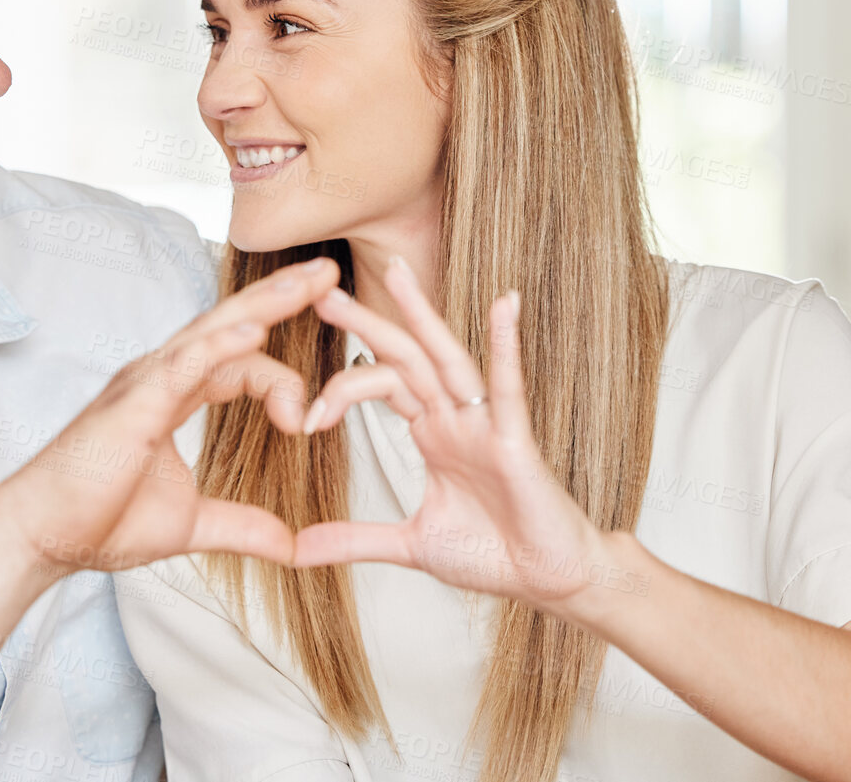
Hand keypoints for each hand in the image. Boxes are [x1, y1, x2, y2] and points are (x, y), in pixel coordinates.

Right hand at [1, 257, 341, 577]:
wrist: (43, 538)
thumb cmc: (98, 522)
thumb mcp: (191, 524)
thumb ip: (244, 526)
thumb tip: (293, 546)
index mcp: (172, 394)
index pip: (240, 361)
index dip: (281, 378)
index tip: (307, 423)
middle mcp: (159, 376)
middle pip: (231, 323)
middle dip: (283, 295)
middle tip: (330, 270)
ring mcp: (144, 384)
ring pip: (213, 330)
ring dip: (264, 304)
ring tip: (309, 281)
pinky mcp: (132, 405)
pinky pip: (182, 365)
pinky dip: (220, 345)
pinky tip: (257, 330)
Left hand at [289, 257, 611, 612]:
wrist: (551, 580)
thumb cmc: (497, 554)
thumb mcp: (411, 544)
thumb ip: (356, 540)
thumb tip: (299, 548)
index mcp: (434, 434)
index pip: (382, 385)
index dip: (341, 392)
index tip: (306, 419)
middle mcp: (457, 419)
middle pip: (405, 357)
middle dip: (368, 323)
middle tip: (326, 291)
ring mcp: (486, 425)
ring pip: (447, 359)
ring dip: (422, 315)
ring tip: (398, 271)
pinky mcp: (516, 441)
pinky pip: (509, 388)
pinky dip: (506, 346)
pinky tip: (505, 305)